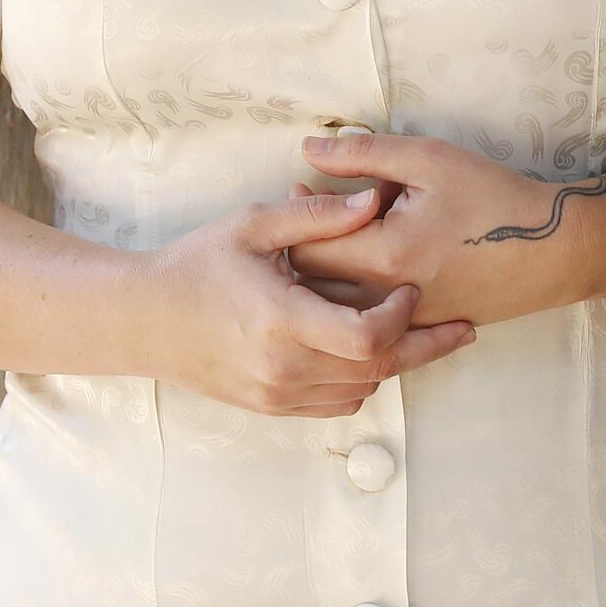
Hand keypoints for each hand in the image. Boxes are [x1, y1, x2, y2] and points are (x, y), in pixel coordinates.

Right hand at [135, 185, 477, 416]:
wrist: (145, 318)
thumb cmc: (198, 263)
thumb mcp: (254, 225)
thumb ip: (319, 216)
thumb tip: (376, 200)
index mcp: (282, 320)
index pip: (369, 337)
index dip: (403, 316)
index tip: (410, 288)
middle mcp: (283, 367)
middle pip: (379, 370)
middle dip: (425, 347)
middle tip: (460, 327)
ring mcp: (278, 394)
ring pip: (364, 390)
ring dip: (393, 363)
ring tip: (413, 332)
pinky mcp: (273, 406)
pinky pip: (338, 403)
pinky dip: (362, 380)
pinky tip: (365, 351)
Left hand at [287, 130, 605, 323]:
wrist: (556, 250)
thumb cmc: (494, 198)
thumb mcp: (429, 159)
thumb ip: (363, 154)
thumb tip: (308, 150)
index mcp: (383, 256)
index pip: (305, 249)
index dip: (295, 220)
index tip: (303, 191)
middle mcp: (386, 300)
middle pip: (313, 286)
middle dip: (304, 249)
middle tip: (315, 213)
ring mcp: (403, 322)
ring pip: (338, 309)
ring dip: (326, 275)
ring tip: (342, 235)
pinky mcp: (420, 330)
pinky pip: (368, 320)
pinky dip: (355, 294)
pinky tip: (371, 260)